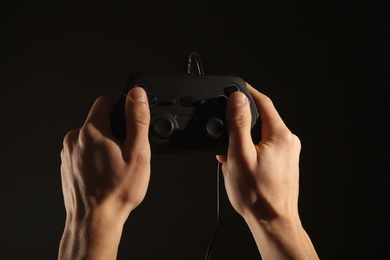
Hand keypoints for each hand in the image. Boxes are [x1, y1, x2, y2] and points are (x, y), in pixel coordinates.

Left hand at [58, 87, 149, 259]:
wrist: (95, 220)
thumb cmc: (116, 191)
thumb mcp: (137, 152)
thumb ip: (137, 119)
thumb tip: (138, 95)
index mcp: (91, 132)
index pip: (105, 102)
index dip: (121, 110)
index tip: (128, 126)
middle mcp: (75, 139)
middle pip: (98, 121)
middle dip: (114, 131)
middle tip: (125, 153)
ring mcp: (68, 153)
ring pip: (91, 137)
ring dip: (104, 145)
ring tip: (114, 167)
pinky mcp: (67, 165)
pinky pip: (83, 151)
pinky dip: (94, 157)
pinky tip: (104, 174)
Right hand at [217, 84, 317, 258]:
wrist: (272, 221)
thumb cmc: (257, 195)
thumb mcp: (240, 155)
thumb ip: (238, 124)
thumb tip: (238, 98)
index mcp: (280, 135)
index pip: (263, 102)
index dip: (247, 91)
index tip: (235, 86)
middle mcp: (288, 142)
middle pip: (262, 118)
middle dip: (242, 119)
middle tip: (226, 124)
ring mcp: (288, 153)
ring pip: (261, 134)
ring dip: (244, 138)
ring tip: (230, 151)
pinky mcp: (284, 163)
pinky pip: (265, 147)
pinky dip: (250, 149)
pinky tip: (239, 162)